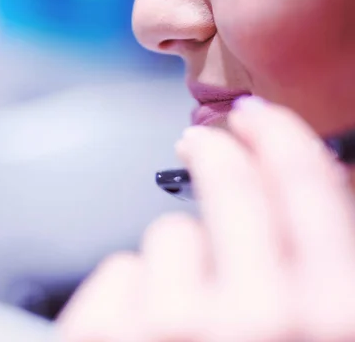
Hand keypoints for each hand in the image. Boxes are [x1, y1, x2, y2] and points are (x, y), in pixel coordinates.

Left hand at [57, 97, 354, 341]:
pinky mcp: (107, 336)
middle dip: (217, 155)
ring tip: (180, 323)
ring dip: (176, 263)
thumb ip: (322, 277)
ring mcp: (176, 330)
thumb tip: (318, 194)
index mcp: (333, 323)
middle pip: (231, 185)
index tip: (261, 119)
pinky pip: (122, 271)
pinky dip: (128, 297)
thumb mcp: (316, 338)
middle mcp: (259, 322)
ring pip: (170, 234)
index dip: (283, 142)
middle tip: (202, 141)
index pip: (309, 192)